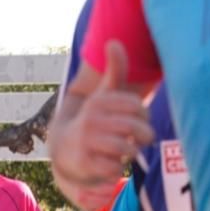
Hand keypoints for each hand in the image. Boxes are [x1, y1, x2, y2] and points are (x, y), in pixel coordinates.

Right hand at [49, 40, 153, 210]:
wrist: (65, 147)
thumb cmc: (95, 119)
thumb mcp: (104, 94)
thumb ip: (115, 71)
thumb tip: (114, 42)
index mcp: (99, 101)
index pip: (136, 106)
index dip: (145, 115)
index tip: (141, 119)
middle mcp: (91, 118)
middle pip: (133, 128)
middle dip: (144, 136)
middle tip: (143, 139)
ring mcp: (87, 141)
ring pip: (125, 149)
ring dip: (132, 152)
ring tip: (130, 151)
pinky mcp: (85, 162)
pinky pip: (113, 168)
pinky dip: (118, 169)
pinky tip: (114, 163)